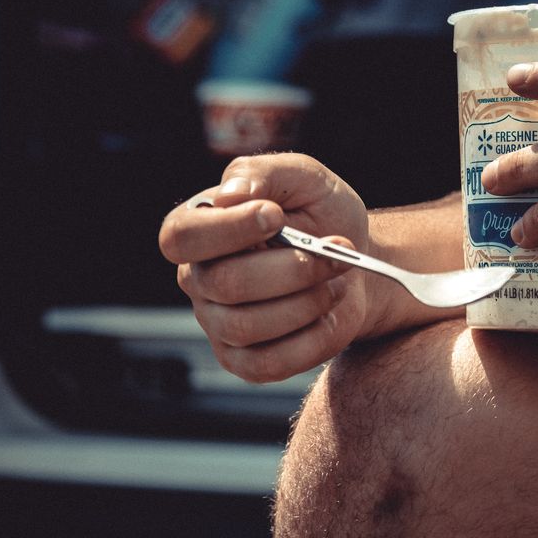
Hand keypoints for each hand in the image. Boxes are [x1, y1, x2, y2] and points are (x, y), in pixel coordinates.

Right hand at [158, 153, 371, 381]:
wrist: (355, 263)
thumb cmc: (320, 215)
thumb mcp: (302, 178)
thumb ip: (263, 174)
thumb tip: (230, 196)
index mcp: (197, 228)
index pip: (182, 237)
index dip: (227, 230)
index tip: (276, 216)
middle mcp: (197, 279)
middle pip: (225, 284)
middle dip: (293, 267)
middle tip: (336, 250)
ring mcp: (217, 325)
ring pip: (248, 325)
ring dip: (307, 300)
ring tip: (335, 279)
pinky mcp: (244, 361)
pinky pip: (270, 363)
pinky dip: (313, 338)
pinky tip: (329, 312)